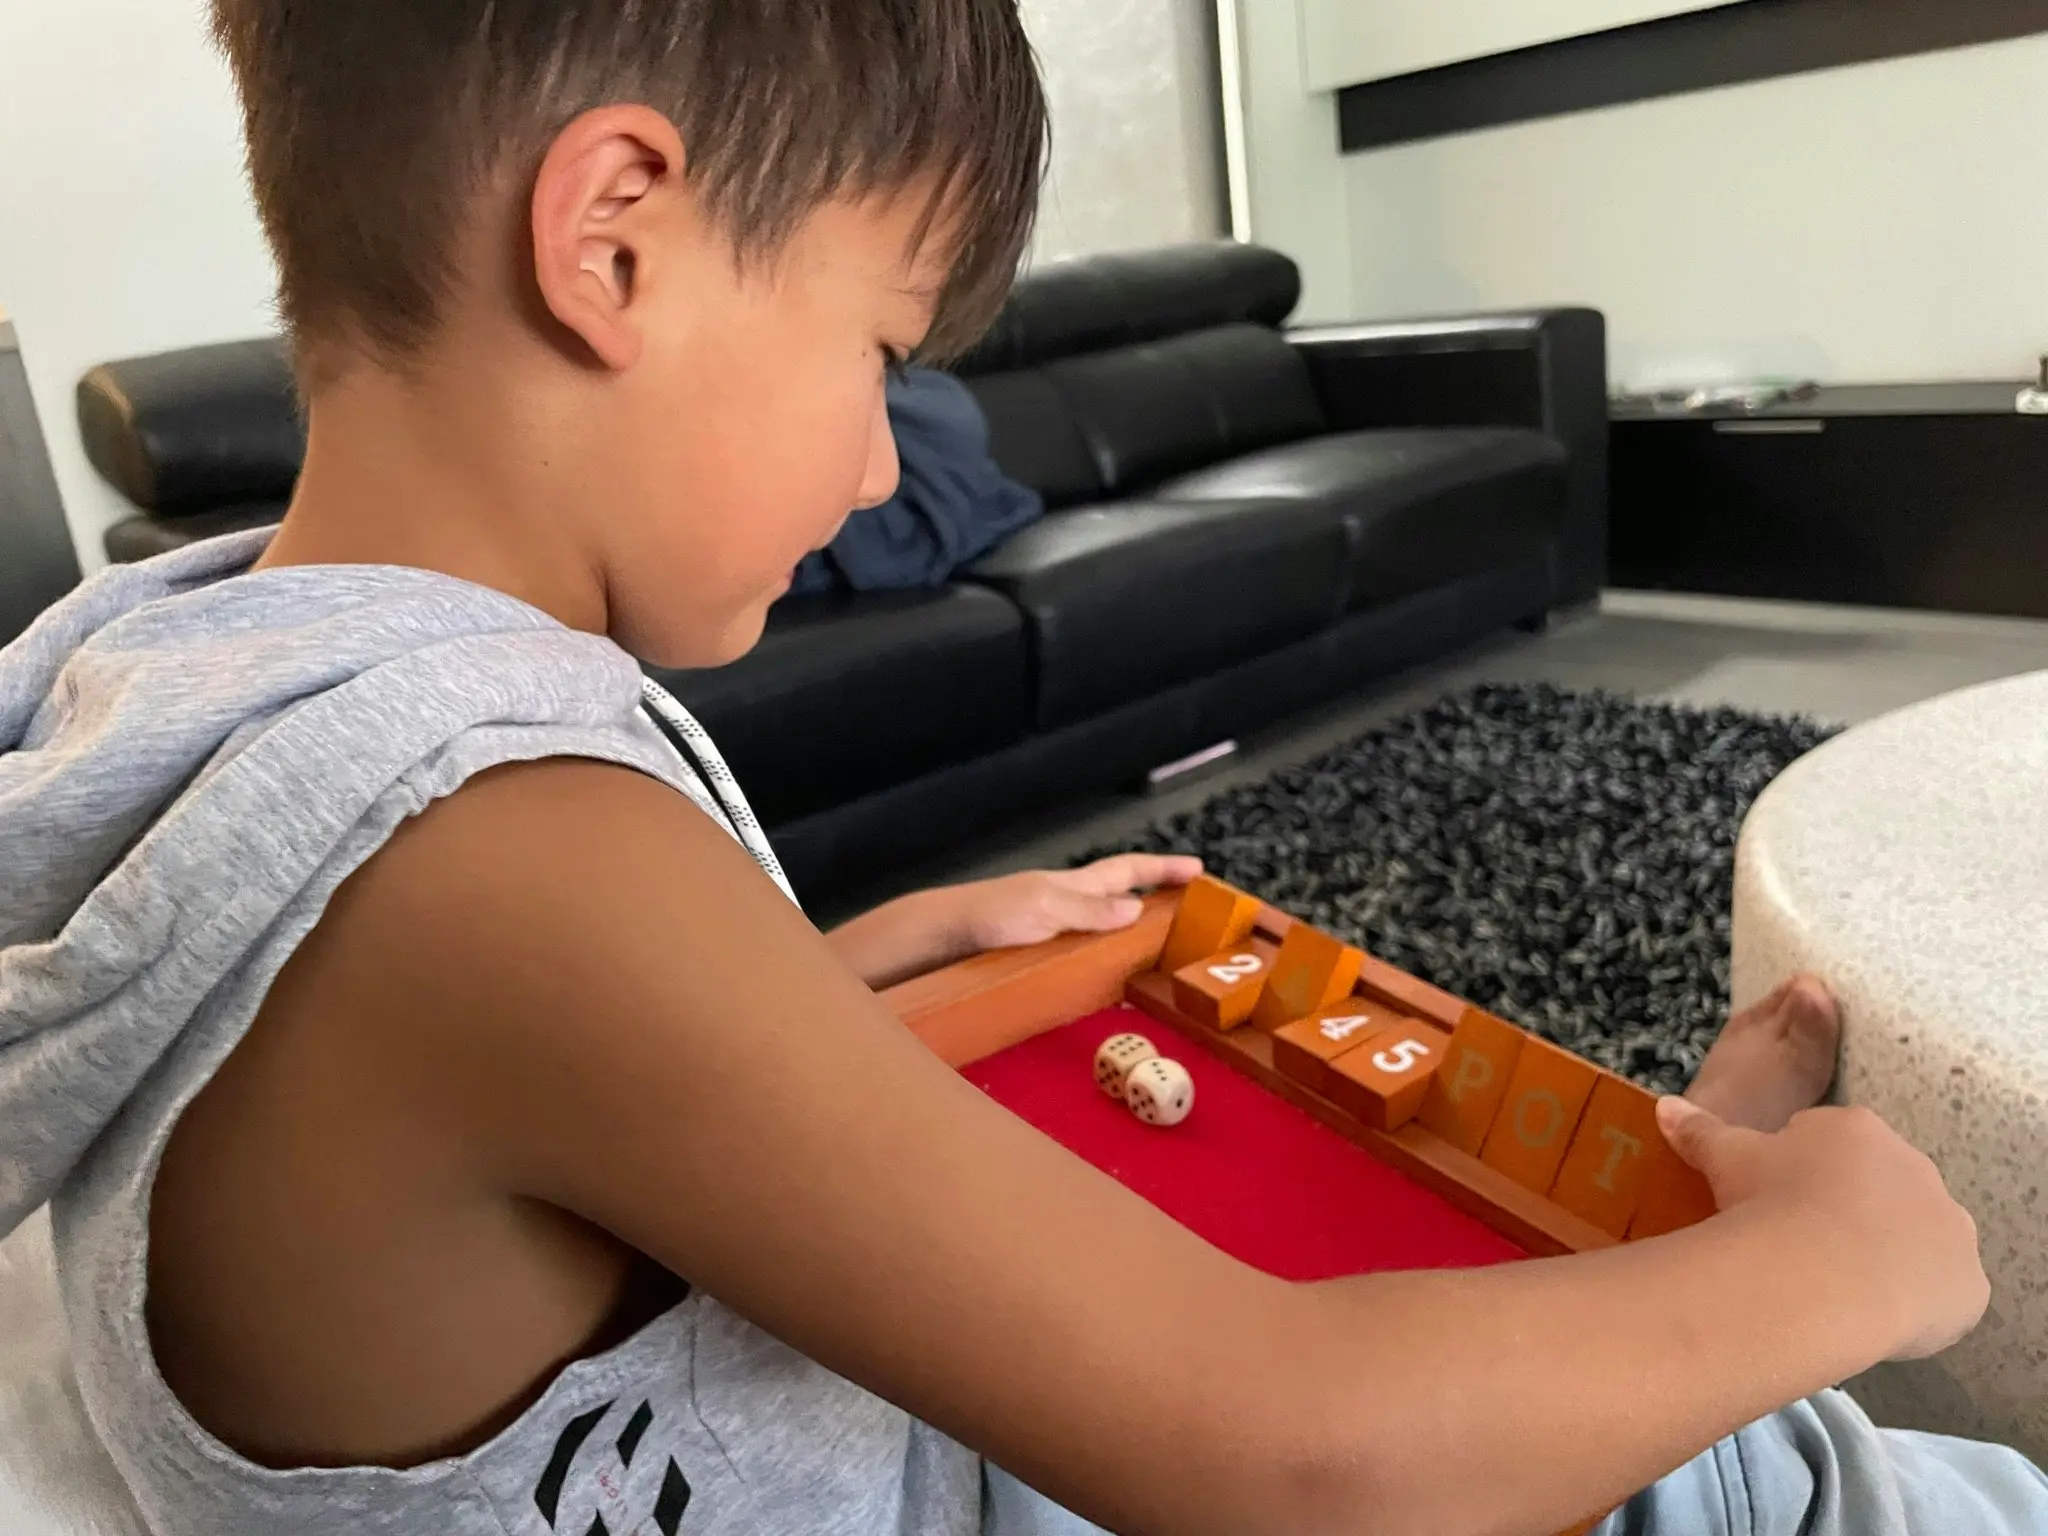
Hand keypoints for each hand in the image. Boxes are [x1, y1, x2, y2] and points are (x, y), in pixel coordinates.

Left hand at [955, 854, 1204, 952]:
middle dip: (1157, 901)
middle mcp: (1069, 903)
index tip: (1199, 870)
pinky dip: (1107, 960)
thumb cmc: (991, 914)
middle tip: (1193, 917)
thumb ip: (1089, 910)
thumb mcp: (1045, 908)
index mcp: (1074, 885)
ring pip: (1106, 926)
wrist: (942, 936)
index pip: (1128, 870)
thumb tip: (1137, 908)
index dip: (1163, 869)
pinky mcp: (1040, 952)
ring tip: (1162, 957)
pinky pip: (1085, 952)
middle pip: (1122, 896)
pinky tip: (1113, 982)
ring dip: (1134, 935)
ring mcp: (1055, 927)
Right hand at [1656, 1096, 1989, 1360]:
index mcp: (1857, 1131)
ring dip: (1886, 1255)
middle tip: (1801, 1244)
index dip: (1799, 1175)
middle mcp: (1915, 1168)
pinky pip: (1943, 1291)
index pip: (1832, 1143)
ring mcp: (1949, 1226)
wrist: (1828, 1272)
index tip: (1775, 1203)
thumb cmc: (1773, 1203)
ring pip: (1916, 1239)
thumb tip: (1665, 1107)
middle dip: (1847, 1212)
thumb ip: (1702, 1132)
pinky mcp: (1968, 1282)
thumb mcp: (1726, 1161)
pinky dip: (1914, 1303)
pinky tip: (1872, 1316)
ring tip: (1836, 1286)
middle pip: (1879, 1189)